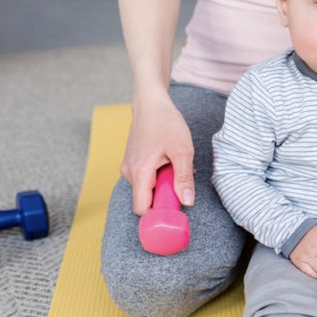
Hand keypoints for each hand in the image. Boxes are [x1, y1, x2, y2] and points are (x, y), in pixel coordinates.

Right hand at [120, 94, 194, 215]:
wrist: (151, 103)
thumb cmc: (166, 123)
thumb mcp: (182, 150)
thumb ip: (184, 178)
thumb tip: (187, 202)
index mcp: (140, 172)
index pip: (142, 209)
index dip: (158, 213)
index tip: (175, 207)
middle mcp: (129, 172)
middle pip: (145, 200)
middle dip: (164, 196)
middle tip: (178, 180)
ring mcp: (128, 168)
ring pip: (146, 189)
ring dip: (162, 184)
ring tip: (173, 166)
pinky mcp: (131, 163)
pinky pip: (145, 179)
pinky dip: (158, 176)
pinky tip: (166, 162)